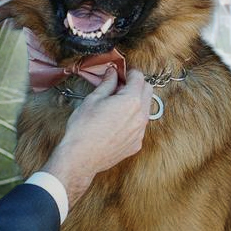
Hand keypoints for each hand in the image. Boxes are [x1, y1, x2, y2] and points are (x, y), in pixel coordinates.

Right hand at [40, 68, 153, 206]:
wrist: (82, 157)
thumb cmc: (84, 128)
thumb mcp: (93, 99)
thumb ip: (107, 83)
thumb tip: (112, 73)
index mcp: (131, 101)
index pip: (139, 77)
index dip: (129, 73)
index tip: (120, 74)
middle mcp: (141, 116)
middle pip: (148, 91)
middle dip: (136, 85)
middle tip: (119, 87)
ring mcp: (140, 132)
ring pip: (145, 109)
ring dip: (136, 102)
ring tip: (116, 106)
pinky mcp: (136, 144)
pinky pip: (140, 126)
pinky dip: (132, 119)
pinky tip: (116, 123)